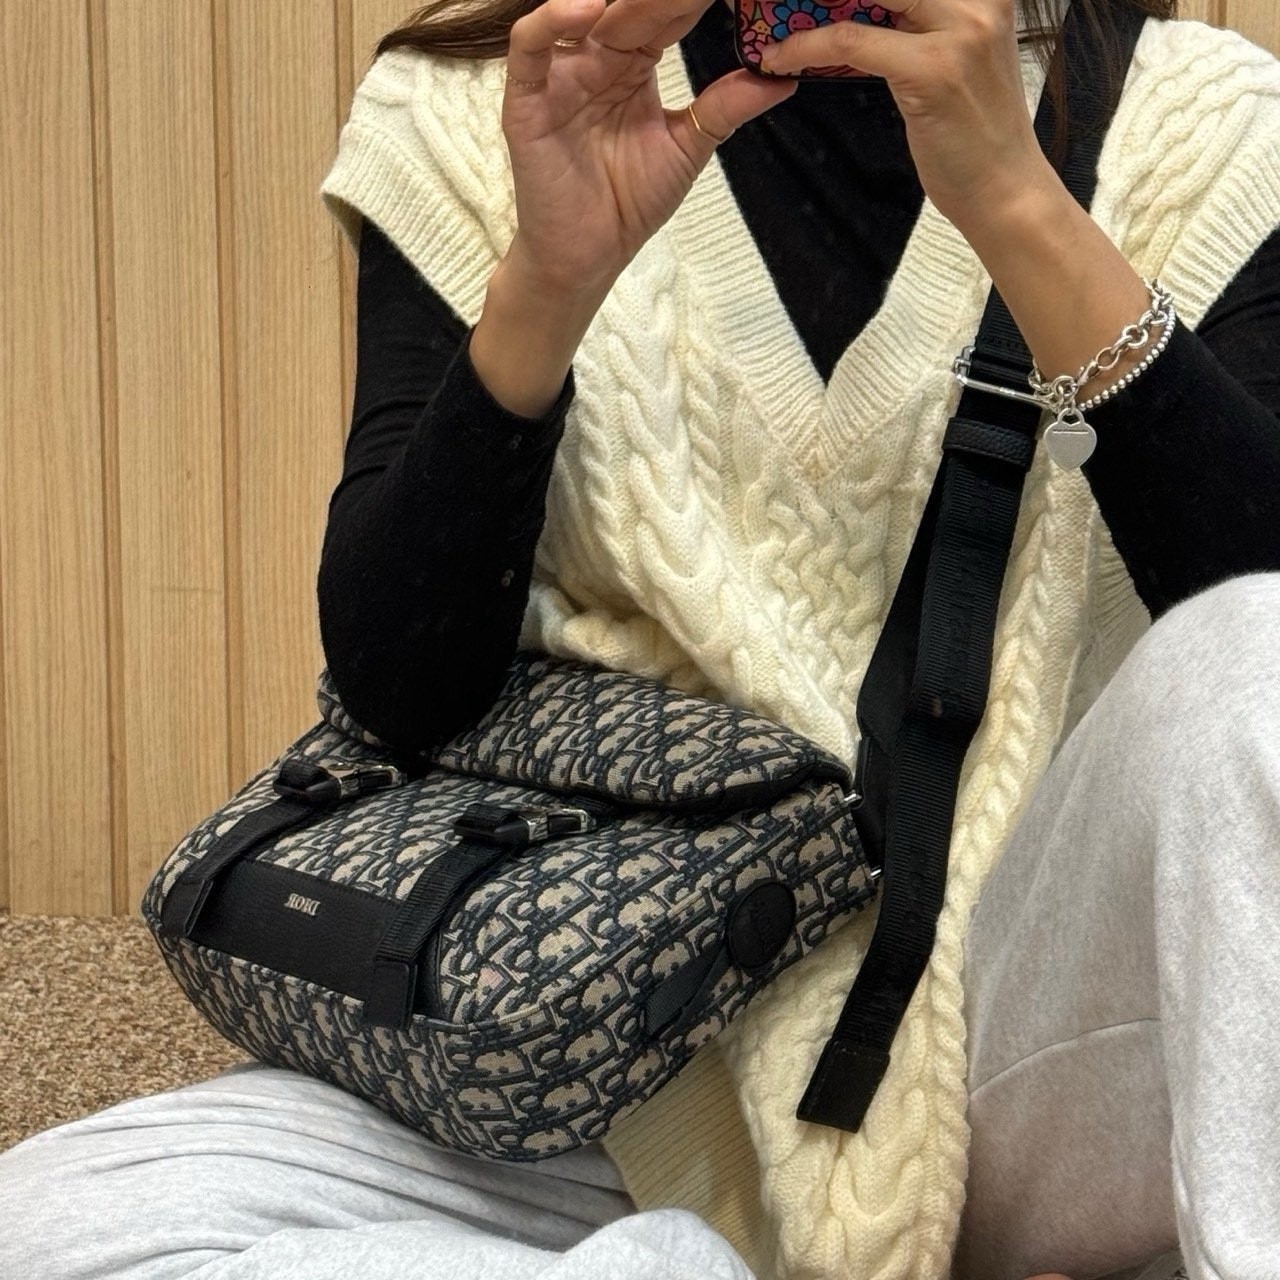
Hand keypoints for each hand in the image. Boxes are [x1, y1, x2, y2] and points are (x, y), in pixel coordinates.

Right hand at [500, 0, 798, 296]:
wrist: (588, 256)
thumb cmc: (628, 202)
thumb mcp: (687, 148)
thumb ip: (725, 107)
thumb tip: (782, 78)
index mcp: (633, 65)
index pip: (665, 14)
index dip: (692, 0)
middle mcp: (595, 59)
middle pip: (628, 6)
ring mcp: (559, 76)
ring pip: (578, 12)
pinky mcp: (527, 100)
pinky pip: (530, 46)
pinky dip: (552, 20)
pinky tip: (590, 10)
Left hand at [756, 0, 1053, 231]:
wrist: (1005, 190)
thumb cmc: (975, 134)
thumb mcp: (952, 57)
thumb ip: (918, 22)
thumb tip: (862, 7)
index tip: (813, 0)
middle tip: (777, 1)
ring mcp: (961, 30)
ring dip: (806, 6)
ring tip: (772, 20)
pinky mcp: (934, 70)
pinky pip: (852, 42)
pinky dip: (807, 46)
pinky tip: (781, 57)